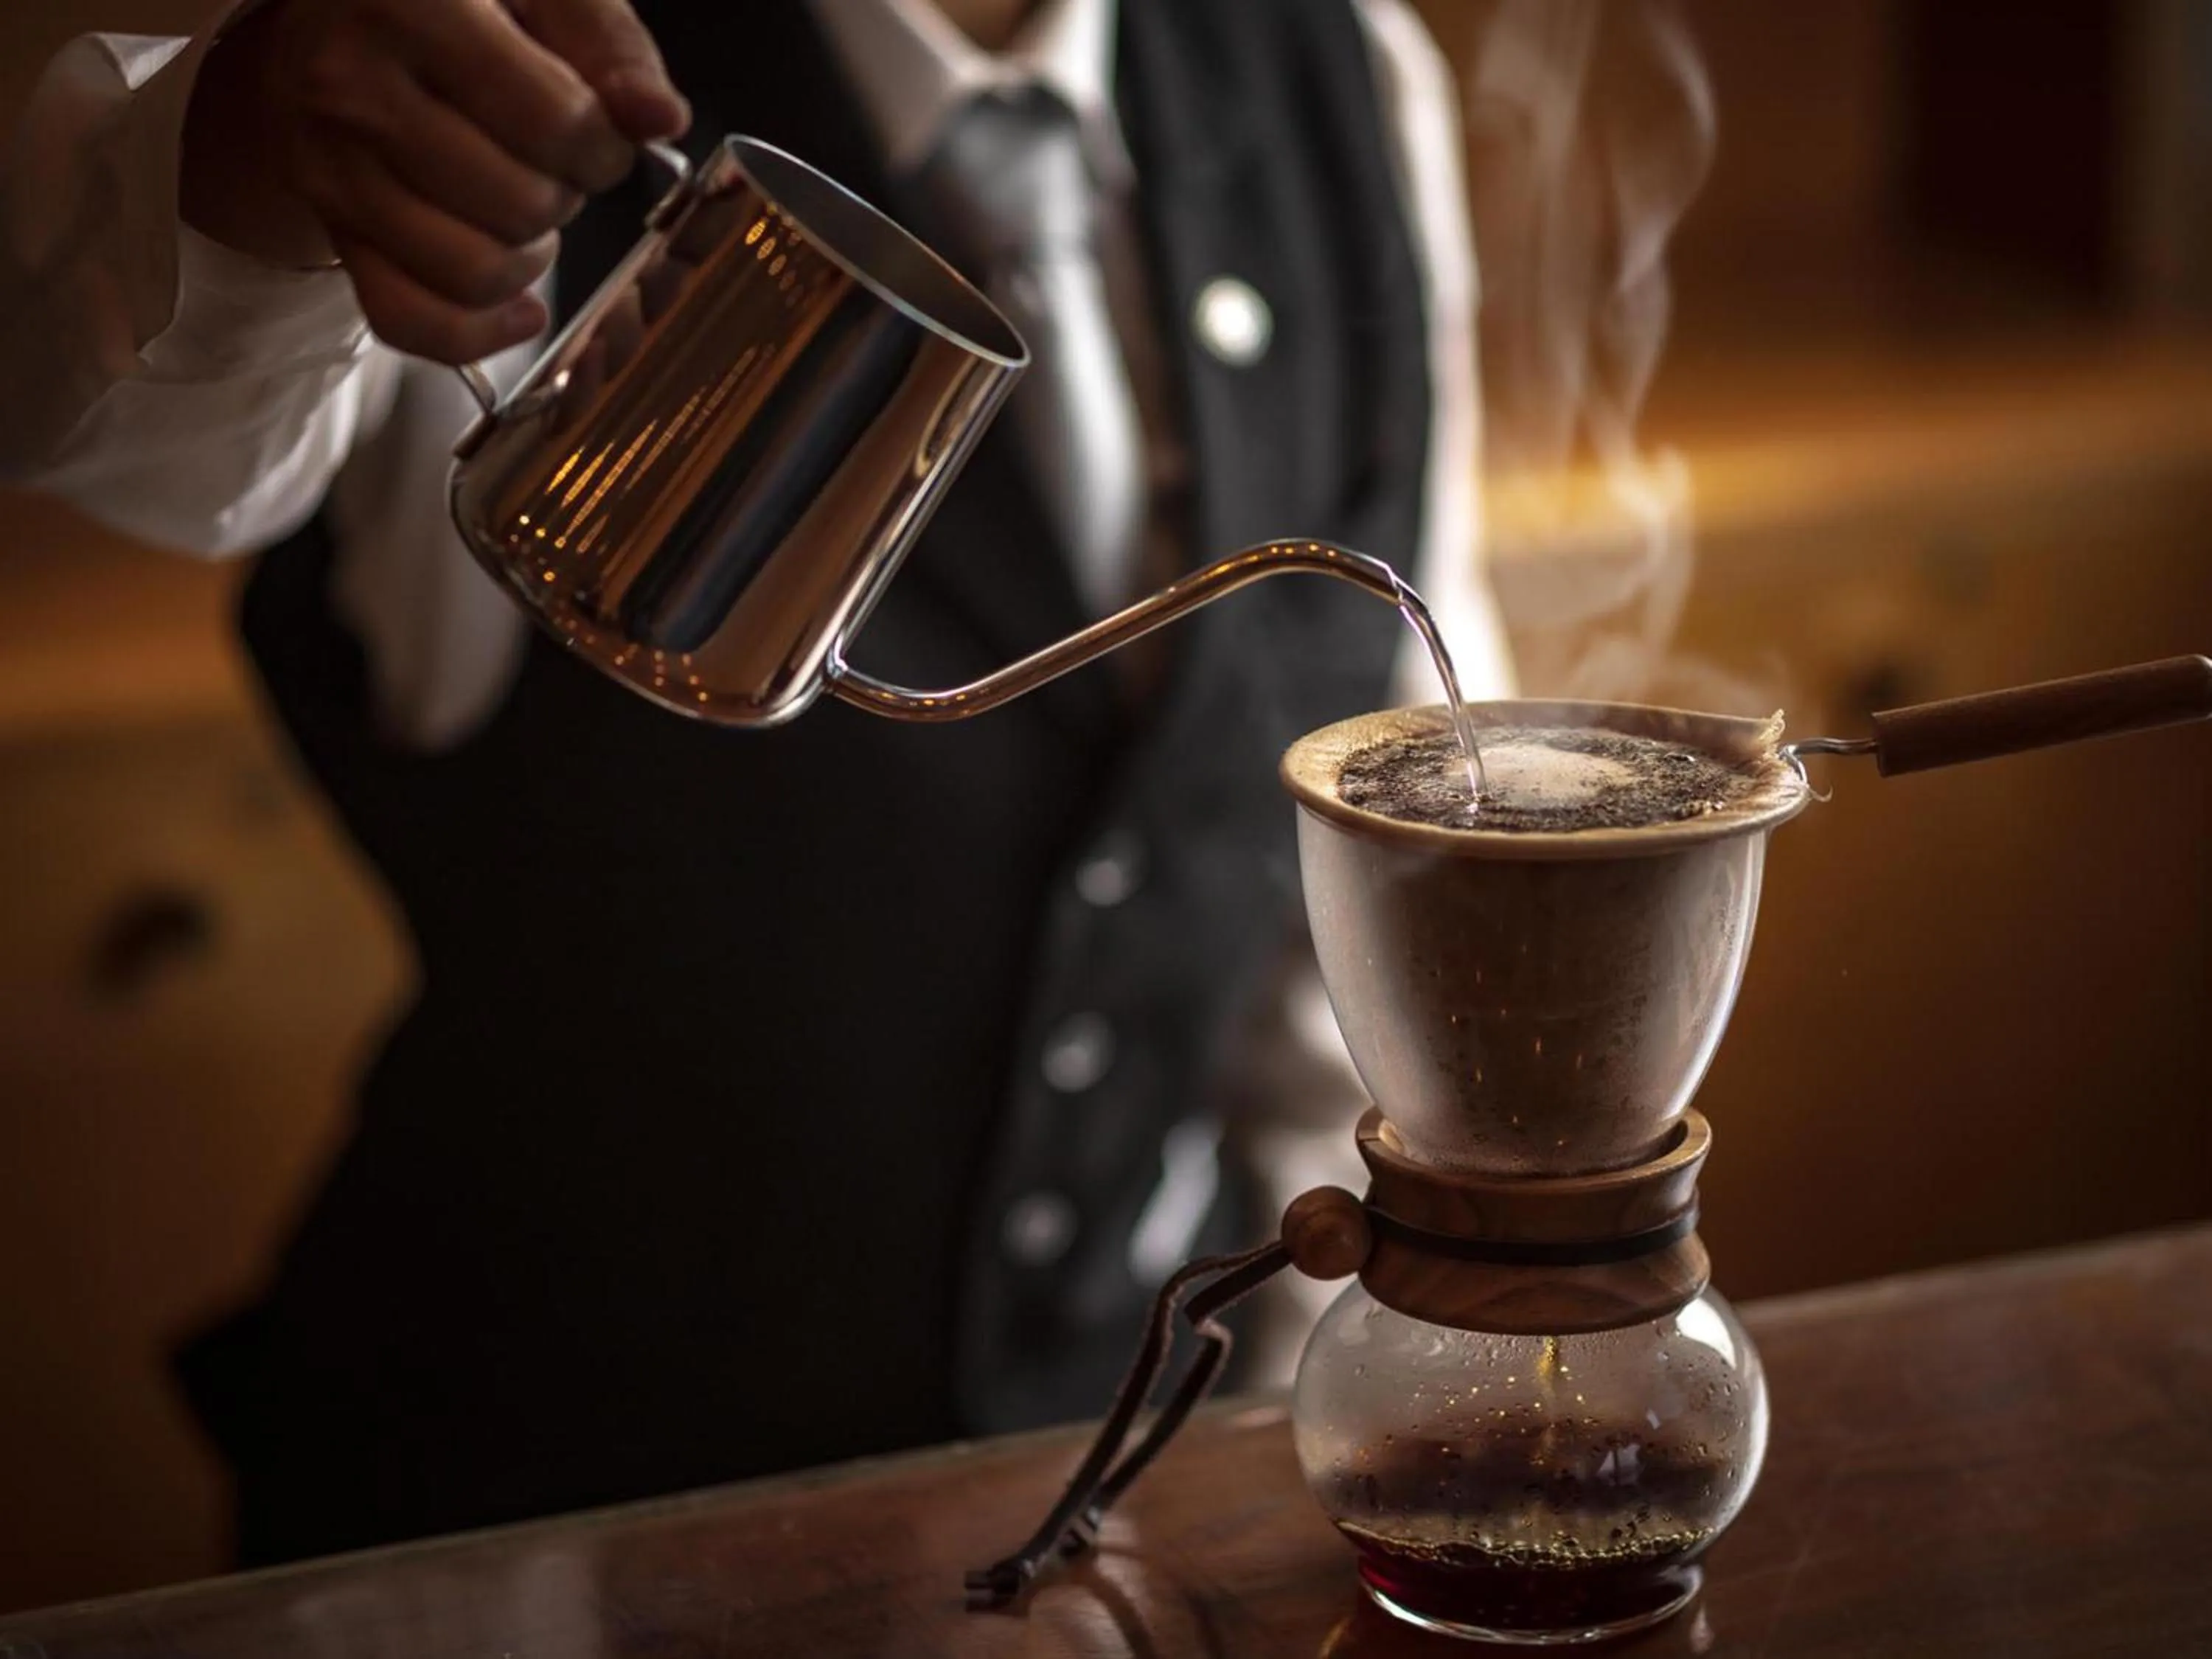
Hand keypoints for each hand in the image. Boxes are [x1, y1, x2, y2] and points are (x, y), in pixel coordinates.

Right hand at [181, 0, 688, 362]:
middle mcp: (352, 86)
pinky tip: (519, 307)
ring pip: (472, 272)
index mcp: (412, 5)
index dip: (604, 147)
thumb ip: (609, 43)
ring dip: (528, 259)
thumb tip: (659, 118)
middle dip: (564, 196)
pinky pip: (408, 319)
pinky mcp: (330, 227)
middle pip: (520, 205)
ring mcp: (331, 166)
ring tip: (524, 209)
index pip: (555, 124)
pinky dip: (477, 330)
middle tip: (552, 165)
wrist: (336, 21)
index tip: (599, 135)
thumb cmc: (458, 2)